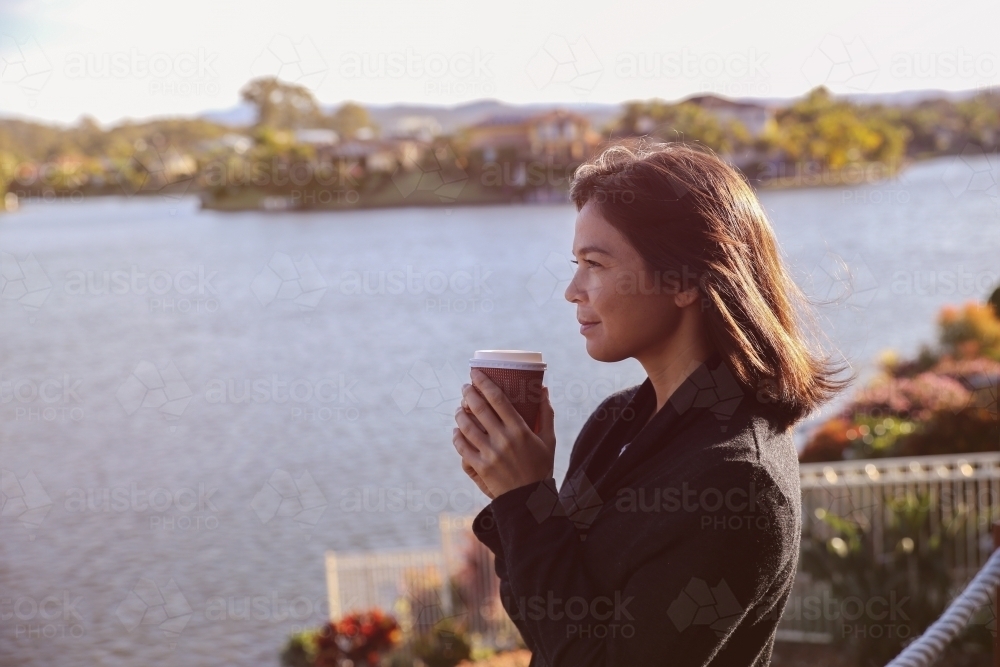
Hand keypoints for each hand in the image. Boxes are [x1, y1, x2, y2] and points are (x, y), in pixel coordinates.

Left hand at [452, 369, 555, 498]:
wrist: (530, 500)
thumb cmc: (541, 467)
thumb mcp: (549, 440)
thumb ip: (545, 414)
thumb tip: (543, 389)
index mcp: (520, 429)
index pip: (497, 399)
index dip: (484, 383)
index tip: (475, 373)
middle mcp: (503, 439)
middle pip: (479, 408)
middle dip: (468, 394)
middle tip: (465, 387)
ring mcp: (489, 454)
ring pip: (467, 426)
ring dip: (460, 413)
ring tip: (459, 408)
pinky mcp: (480, 467)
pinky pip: (462, 447)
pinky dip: (457, 436)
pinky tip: (457, 431)